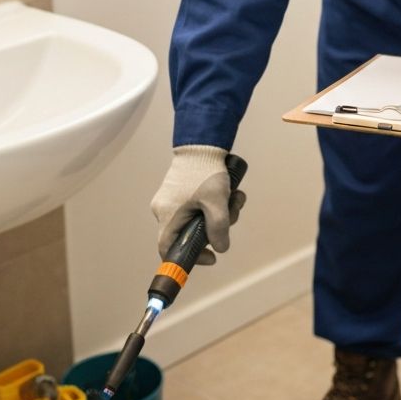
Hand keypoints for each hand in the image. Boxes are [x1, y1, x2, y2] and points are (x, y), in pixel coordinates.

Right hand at [150, 145, 246, 262]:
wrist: (201, 142)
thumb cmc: (205, 171)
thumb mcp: (216, 203)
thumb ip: (218, 228)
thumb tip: (220, 247)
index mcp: (167, 215)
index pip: (169, 249)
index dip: (188, 257)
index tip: (211, 256)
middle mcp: (164, 209)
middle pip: (189, 232)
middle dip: (216, 227)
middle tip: (232, 215)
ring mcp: (172, 199)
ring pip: (198, 218)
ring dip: (221, 213)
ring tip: (236, 197)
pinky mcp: (181, 190)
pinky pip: (198, 206)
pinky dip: (215, 203)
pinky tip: (230, 192)